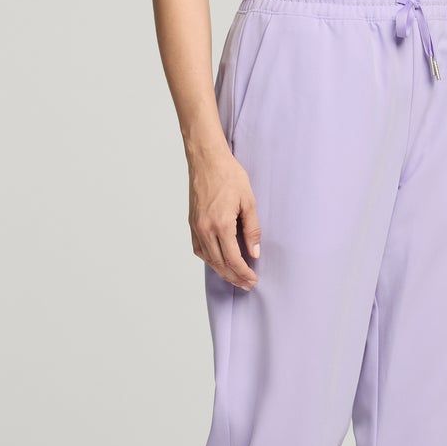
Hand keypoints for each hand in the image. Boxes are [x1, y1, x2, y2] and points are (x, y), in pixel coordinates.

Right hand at [188, 146, 260, 288]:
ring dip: (222, 271)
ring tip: (235, 277)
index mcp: (221, 225)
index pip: (234, 259)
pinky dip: (209, 259)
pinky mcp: (192, 223)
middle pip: (220, 264)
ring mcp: (196, 227)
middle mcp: (205, 229)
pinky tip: (219, 261)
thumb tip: (254, 253)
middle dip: (234, 277)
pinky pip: (199, 249)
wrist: (206, 160)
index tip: (253, 280)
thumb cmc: (229, 176)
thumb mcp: (249, 201)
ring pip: (208, 259)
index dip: (244, 273)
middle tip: (246, 285)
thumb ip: (252, 229)